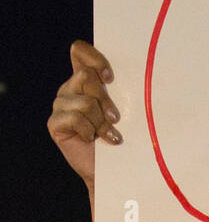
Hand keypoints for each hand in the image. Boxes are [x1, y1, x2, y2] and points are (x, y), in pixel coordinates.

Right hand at [47, 40, 120, 190]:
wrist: (111, 170)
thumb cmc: (123, 138)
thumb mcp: (125, 110)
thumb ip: (122, 90)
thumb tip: (140, 73)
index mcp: (84, 79)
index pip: (79, 51)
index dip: (94, 58)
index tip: (110, 78)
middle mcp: (70, 88)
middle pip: (85, 76)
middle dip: (105, 100)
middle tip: (115, 119)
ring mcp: (60, 105)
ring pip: (84, 101)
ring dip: (101, 122)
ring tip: (108, 135)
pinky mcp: (54, 123)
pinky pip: (74, 118)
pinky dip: (88, 131)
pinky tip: (91, 140)